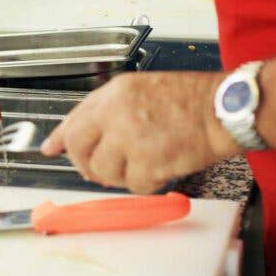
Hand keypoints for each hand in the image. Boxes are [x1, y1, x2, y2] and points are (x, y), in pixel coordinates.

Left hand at [41, 72, 241, 192]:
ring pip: (104, 173)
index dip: (61, 138)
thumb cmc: (191, 100)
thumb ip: (105, 110)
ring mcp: (130, 140)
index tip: (51, 148)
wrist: (224, 110)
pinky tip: (160, 166)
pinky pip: (132, 185)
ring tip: (143, 160)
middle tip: (100, 167)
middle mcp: (116, 114)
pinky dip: (146, 182)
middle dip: (87, 164)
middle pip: (80, 151)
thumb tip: (72, 135)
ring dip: (120, 174)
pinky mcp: (147, 164)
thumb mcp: (140, 89)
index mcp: (113, 94)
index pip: (74, 120)